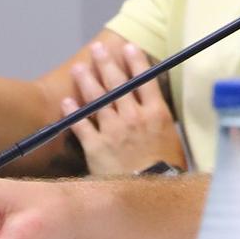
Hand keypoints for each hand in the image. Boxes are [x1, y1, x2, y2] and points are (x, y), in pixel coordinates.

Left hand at [64, 40, 184, 174]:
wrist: (150, 191)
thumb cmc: (168, 168)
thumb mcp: (172, 139)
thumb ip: (159, 122)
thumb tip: (154, 111)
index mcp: (156, 113)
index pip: (144, 81)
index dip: (136, 63)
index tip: (127, 47)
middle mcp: (134, 116)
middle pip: (118, 84)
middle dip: (107, 64)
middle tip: (98, 49)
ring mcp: (113, 130)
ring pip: (98, 100)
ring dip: (87, 81)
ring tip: (79, 67)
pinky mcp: (96, 146)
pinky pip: (82, 125)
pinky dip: (74, 112)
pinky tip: (67, 101)